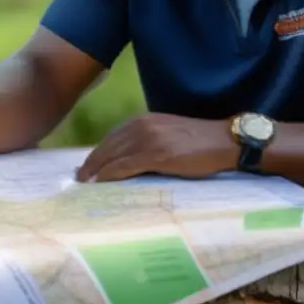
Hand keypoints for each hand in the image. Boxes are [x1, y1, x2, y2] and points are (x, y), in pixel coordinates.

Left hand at [75, 113, 236, 181]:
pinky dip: (110, 174)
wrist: (224, 140)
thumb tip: (127, 160)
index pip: (112, 137)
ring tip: (85, 182)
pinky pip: (126, 165)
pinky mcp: (157, 154)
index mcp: (144, 120)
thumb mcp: (167, 135)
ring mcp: (149, 139)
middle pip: (108, 146)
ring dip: (96, 169)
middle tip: (78, 177)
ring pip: (113, 156)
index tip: (86, 166)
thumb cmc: (199, 142)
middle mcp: (142, 126)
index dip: (97, 153)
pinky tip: (101, 182)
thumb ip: (147, 142)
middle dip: (91, 162)